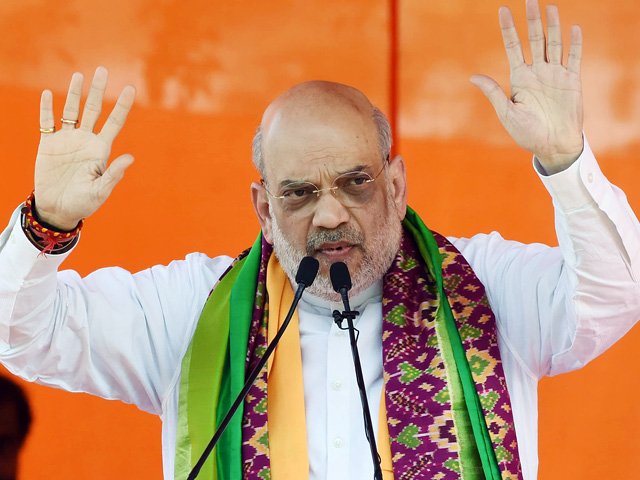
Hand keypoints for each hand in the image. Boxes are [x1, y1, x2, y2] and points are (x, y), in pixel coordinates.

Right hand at [34, 66, 135, 229]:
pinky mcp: (49, 145)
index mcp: (101, 149)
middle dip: (98, 90)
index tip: (131, 88)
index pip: (115, 122)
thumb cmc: (83, 203)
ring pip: (71, 111)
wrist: (58, 209)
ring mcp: (67, 140)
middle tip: (102, 70)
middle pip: (94, 109)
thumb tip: (130, 157)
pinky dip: (47, 109)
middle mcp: (86, 140)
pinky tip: (47, 95)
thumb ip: (114, 174)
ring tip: (78, 75)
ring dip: (73, 93)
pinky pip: (47, 123)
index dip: (123, 105)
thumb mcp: (101, 190)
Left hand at [470, 0, 583, 173]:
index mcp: (519, 78)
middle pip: (535, 39)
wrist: (552, 145)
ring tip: (550, 7)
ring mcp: (555, 74)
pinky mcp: (571, 80)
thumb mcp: (507, 113)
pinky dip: (574, 43)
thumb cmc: (527, 133)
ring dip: (552, 26)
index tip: (503, 10)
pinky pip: (573, 58)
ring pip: (554, 43)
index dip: (508, 28)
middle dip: (532, 20)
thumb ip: (493, 92)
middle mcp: (537, 72)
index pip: (513, 46)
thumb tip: (473, 77)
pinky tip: (573, 29)